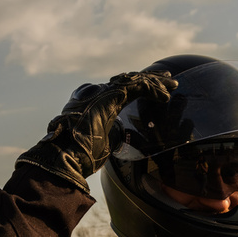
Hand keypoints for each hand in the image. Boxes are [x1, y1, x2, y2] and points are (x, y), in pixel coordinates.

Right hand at [15, 71, 177, 191]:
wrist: (64, 157)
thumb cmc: (80, 157)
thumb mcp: (102, 142)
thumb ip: (113, 132)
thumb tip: (124, 132)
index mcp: (93, 102)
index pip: (120, 89)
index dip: (139, 87)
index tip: (155, 91)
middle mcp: (95, 92)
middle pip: (127, 80)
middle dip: (150, 79)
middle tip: (168, 78)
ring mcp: (100, 92)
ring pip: (132, 80)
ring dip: (155, 82)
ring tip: (172, 84)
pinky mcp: (108, 96)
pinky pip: (135, 86)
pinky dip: (152, 89)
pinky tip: (165, 95)